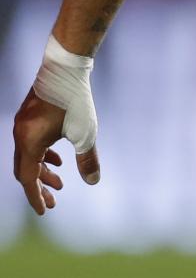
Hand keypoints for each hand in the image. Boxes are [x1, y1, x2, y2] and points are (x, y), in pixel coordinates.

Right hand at [12, 88, 100, 215]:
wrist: (66, 66)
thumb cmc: (75, 100)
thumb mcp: (85, 132)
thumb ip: (87, 159)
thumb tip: (94, 182)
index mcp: (29, 142)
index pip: (28, 178)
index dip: (36, 197)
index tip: (45, 211)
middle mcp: (20, 134)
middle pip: (25, 170)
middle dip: (39, 187)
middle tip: (54, 201)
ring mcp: (21, 124)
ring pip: (28, 156)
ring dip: (42, 170)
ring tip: (59, 182)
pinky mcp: (28, 116)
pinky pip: (30, 143)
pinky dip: (42, 154)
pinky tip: (57, 158)